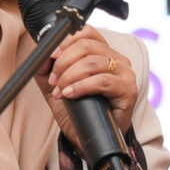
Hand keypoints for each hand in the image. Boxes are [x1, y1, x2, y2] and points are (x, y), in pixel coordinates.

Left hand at [37, 27, 136, 152]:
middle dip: (63, 63)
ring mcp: (125, 74)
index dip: (66, 41)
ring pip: (92, 63)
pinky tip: (70, 94)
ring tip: (60, 91)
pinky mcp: (128, 90)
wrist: (89, 138)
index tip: (51, 56)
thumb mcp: (57, 85)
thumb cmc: (79, 111)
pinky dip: (81, 86)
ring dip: (69, 76)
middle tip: (53, 81)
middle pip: (87, 46)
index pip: (87, 32)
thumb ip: (47, 69)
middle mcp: (117, 59)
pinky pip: (102, 81)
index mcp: (103, 53)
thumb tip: (41, 54)